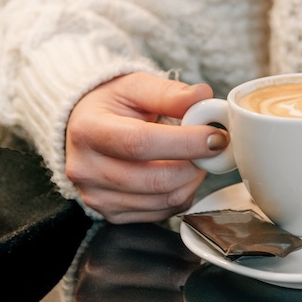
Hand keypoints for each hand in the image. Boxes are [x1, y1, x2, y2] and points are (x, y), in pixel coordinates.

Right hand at [66, 72, 227, 222]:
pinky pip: (162, 213)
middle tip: (212, 147)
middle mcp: (86, 169)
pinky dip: (181, 194)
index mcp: (88, 130)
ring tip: (195, 157)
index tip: (216, 137)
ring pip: (164, 200)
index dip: (185, 143)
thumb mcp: (135, 86)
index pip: (141, 143)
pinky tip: (180, 174)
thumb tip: (203, 97)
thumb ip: (169, 92)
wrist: (85, 127)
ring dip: (192, 180)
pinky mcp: (111, 215)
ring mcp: (97, 197)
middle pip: (156, 179)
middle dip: (196, 164)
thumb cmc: (111, 105)